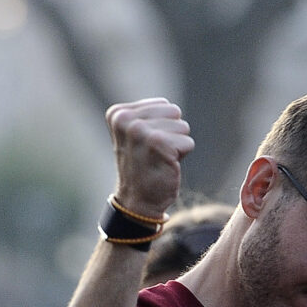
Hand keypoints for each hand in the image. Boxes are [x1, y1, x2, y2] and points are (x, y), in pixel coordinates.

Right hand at [105, 98, 195, 216]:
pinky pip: (188, 142)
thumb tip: (172, 109)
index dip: (162, 126)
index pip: (163, 105)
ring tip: (159, 159)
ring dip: (176, 145)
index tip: (146, 145)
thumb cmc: (142, 166)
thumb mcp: (135, 135)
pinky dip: (182, 156)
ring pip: (182, 127)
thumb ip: (147, 116)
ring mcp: (141, 131)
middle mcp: (126, 119)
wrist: (137, 200)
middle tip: (155, 153)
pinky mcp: (158, 143)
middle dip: (171, 133)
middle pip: (174, 113)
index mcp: (118, 114)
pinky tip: (165, 166)